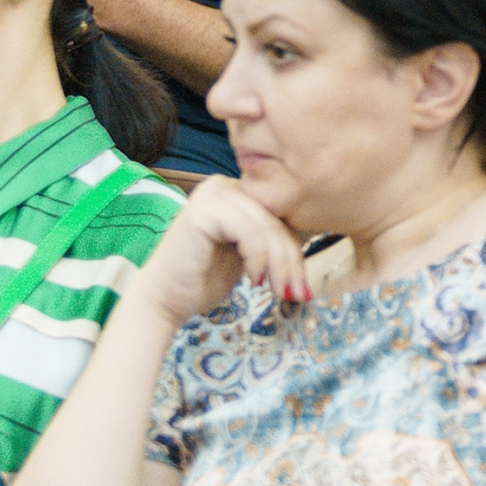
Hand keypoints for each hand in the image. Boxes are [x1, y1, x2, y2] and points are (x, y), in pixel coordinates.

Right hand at [129, 176, 310, 327]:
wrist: (164, 300)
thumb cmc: (205, 278)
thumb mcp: (251, 253)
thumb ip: (274, 237)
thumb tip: (322, 231)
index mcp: (237, 191)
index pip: (280, 214)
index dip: (296, 249)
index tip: (304, 285)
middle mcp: (225, 185)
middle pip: (277, 219)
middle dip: (292, 260)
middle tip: (297, 293)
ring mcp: (213, 194)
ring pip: (268, 226)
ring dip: (279, 264)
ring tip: (279, 292)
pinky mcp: (204, 210)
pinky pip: (249, 231)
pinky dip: (258, 258)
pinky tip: (254, 280)